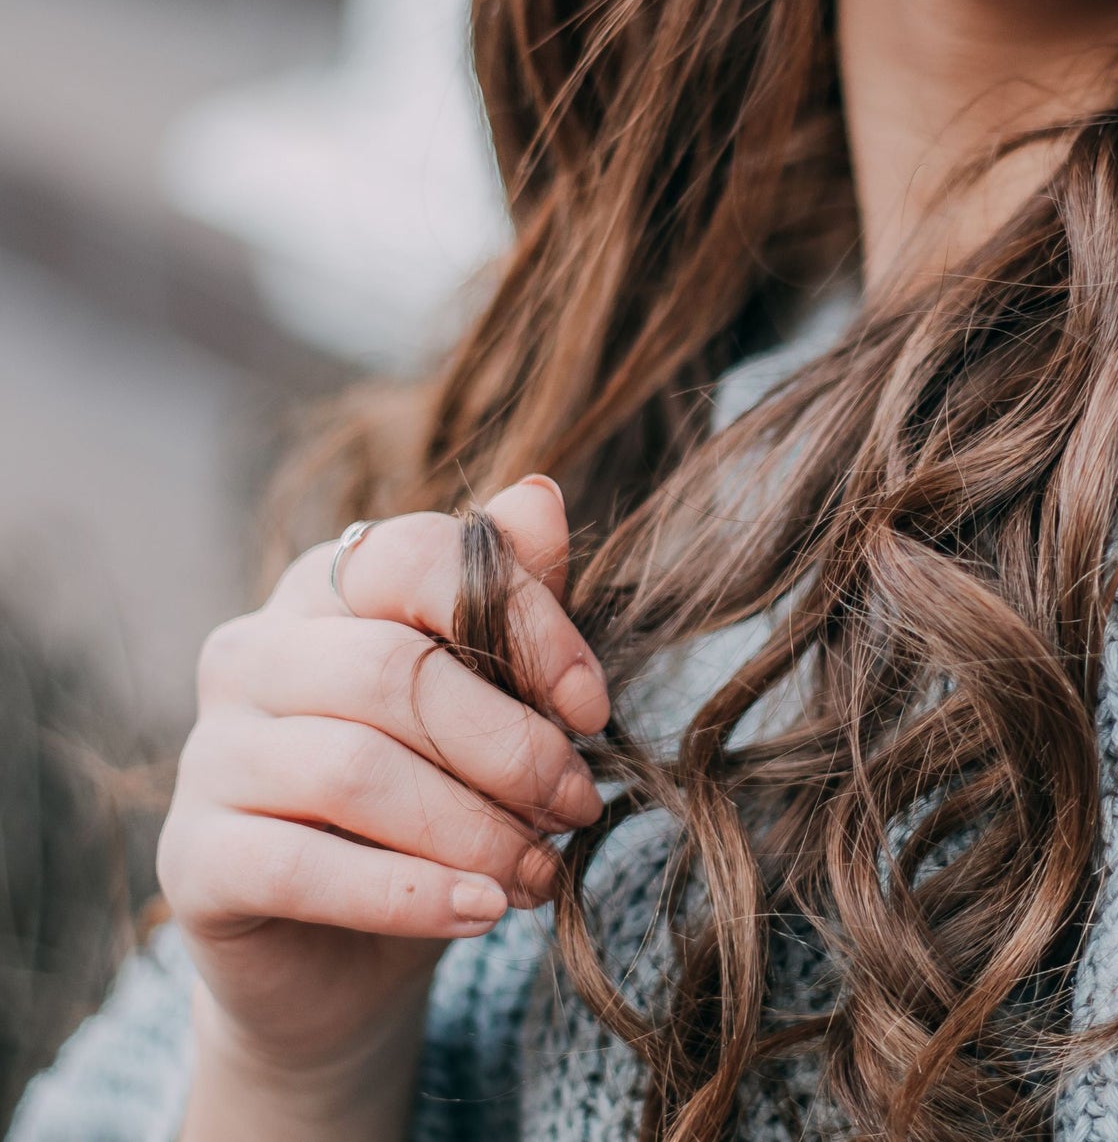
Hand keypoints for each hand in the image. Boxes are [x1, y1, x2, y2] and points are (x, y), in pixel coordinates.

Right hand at [157, 477, 608, 1092]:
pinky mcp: (193, 857)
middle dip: (511, 747)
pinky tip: (481, 913)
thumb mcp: (491, 693)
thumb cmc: (433, 792)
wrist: (344, 952)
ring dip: (473, 830)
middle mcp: (252, 650)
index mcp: (326, 586)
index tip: (594, 710)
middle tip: (577, 807)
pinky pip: (302, 867)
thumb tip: (541, 494)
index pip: (422, 559)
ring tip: (539, 873)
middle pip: (394, 670)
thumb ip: (511, 597)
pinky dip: (410, 895)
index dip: (524, 628)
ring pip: (354, 770)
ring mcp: (210, 751)